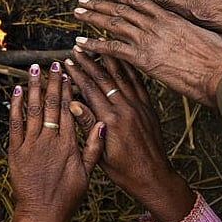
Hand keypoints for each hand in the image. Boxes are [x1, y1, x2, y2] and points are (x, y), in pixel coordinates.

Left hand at [4, 62, 103, 221]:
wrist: (42, 213)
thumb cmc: (67, 196)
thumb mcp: (88, 173)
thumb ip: (94, 147)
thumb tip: (103, 124)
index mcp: (68, 144)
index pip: (67, 109)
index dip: (66, 89)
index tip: (67, 73)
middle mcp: (49, 140)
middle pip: (50, 104)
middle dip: (51, 82)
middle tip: (52, 64)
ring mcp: (30, 144)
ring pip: (32, 109)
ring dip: (33, 87)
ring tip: (34, 69)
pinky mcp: (15, 151)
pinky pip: (14, 124)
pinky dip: (15, 106)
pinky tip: (17, 91)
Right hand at [64, 53, 195, 221]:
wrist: (153, 176)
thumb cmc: (123, 171)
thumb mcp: (99, 153)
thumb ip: (87, 125)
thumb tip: (72, 103)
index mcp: (110, 121)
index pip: (90, 90)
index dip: (77, 74)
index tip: (67, 61)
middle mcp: (125, 110)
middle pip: (104, 79)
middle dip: (89, 61)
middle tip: (78, 47)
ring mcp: (139, 107)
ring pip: (122, 76)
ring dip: (109, 59)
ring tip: (99, 44)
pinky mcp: (149, 108)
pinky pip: (139, 83)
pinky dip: (129, 69)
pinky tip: (123, 60)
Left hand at [72, 0, 221, 105]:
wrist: (219, 71)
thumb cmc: (218, 56)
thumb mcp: (205, 35)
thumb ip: (189, 30)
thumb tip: (188, 31)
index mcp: (171, 16)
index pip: (141, 0)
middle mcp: (156, 23)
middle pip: (123, 7)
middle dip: (102, 2)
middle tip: (85, 0)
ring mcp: (148, 39)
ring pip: (114, 23)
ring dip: (93, 16)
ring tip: (78, 12)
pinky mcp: (143, 58)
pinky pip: (112, 49)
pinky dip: (94, 44)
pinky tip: (80, 42)